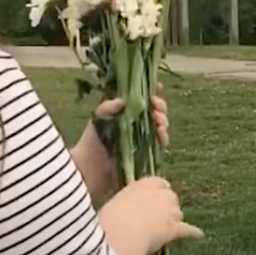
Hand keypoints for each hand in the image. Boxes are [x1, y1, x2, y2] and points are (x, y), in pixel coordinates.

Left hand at [72, 86, 169, 202]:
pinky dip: (164, 136)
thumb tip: (126, 100)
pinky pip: (161, 143)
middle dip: (160, 106)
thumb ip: (110, 106)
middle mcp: (138, 123)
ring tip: (158, 121)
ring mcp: (144, 138)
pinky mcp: (148, 152)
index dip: (153, 92)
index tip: (158, 87)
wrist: (91, 167)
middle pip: (156, 111)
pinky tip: (161, 133)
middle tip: (156, 107)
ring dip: (163, 120)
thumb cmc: (92, 140)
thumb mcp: (99, 117)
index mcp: (127, 112)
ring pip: (161, 125)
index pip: (144, 99)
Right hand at [101, 176, 202, 254]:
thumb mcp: (115, 203)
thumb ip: (126, 204)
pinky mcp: (173, 229)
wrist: (120, 232)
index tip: (151, 200)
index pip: (158, 183)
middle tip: (156, 217)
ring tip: (165, 228)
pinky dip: (192, 232)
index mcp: (145, 183)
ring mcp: (170, 211)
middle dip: (167, 206)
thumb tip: (123, 212)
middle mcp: (162, 194)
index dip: (157, 193)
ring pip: (177, 213)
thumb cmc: (110, 217)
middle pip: (171, 198)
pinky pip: (186, 229)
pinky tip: (199, 235)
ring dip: (173, 219)